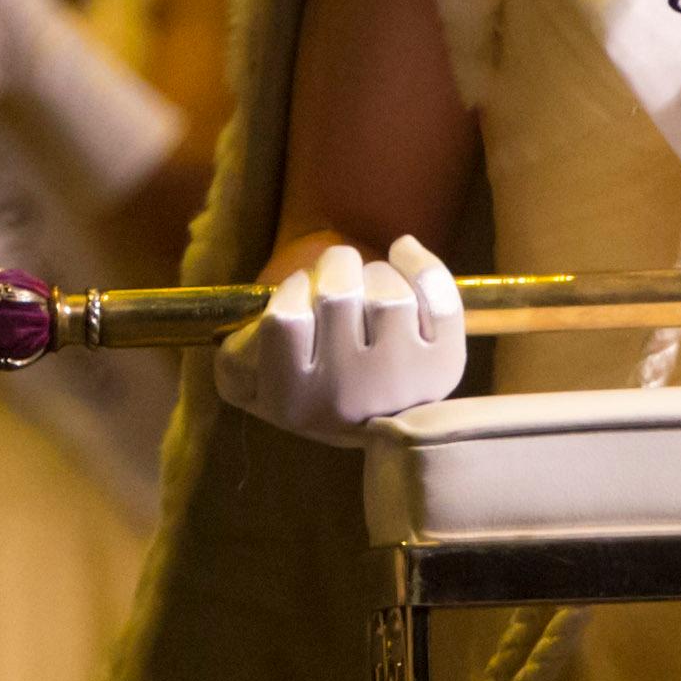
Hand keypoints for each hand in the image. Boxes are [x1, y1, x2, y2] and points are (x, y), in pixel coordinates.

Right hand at [218, 236, 464, 439]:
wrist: (374, 425)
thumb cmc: (311, 388)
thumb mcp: (250, 383)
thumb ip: (236, 355)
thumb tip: (285, 313)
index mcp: (293, 401)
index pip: (285, 318)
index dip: (291, 291)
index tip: (300, 295)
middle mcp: (348, 397)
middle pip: (338, 295)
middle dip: (334, 269)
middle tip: (336, 279)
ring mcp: (401, 383)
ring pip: (386, 291)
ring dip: (375, 272)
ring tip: (368, 287)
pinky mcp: (443, 368)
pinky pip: (438, 298)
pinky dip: (421, 265)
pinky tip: (403, 255)